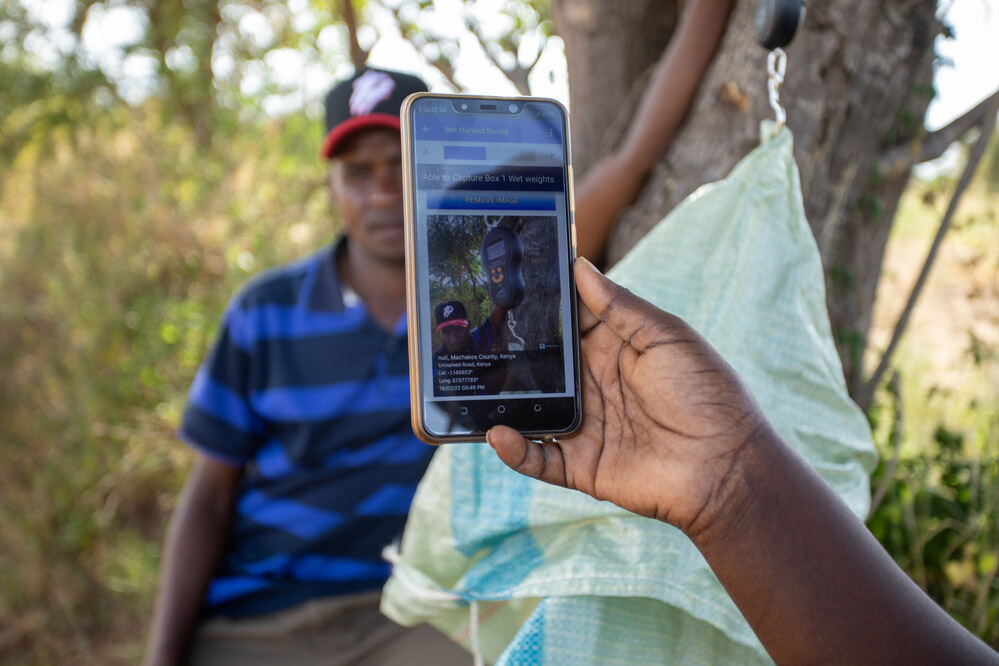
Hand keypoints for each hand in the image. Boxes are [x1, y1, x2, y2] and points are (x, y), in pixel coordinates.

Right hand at [487, 257, 776, 539]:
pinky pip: (539, 458)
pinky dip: (515, 450)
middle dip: (511, 352)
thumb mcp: (666, 336)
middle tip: (471, 333)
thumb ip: (620, 306)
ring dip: (503, 400)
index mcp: (614, 351)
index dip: (540, 308)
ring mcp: (585, 426)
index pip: (567, 325)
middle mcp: (594, 386)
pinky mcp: (581, 466)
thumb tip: (579, 266)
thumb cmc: (707, 393)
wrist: (727, 466)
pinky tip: (497, 434)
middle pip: (542, 366)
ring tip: (472, 383)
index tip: (507, 285)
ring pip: (531, 410)